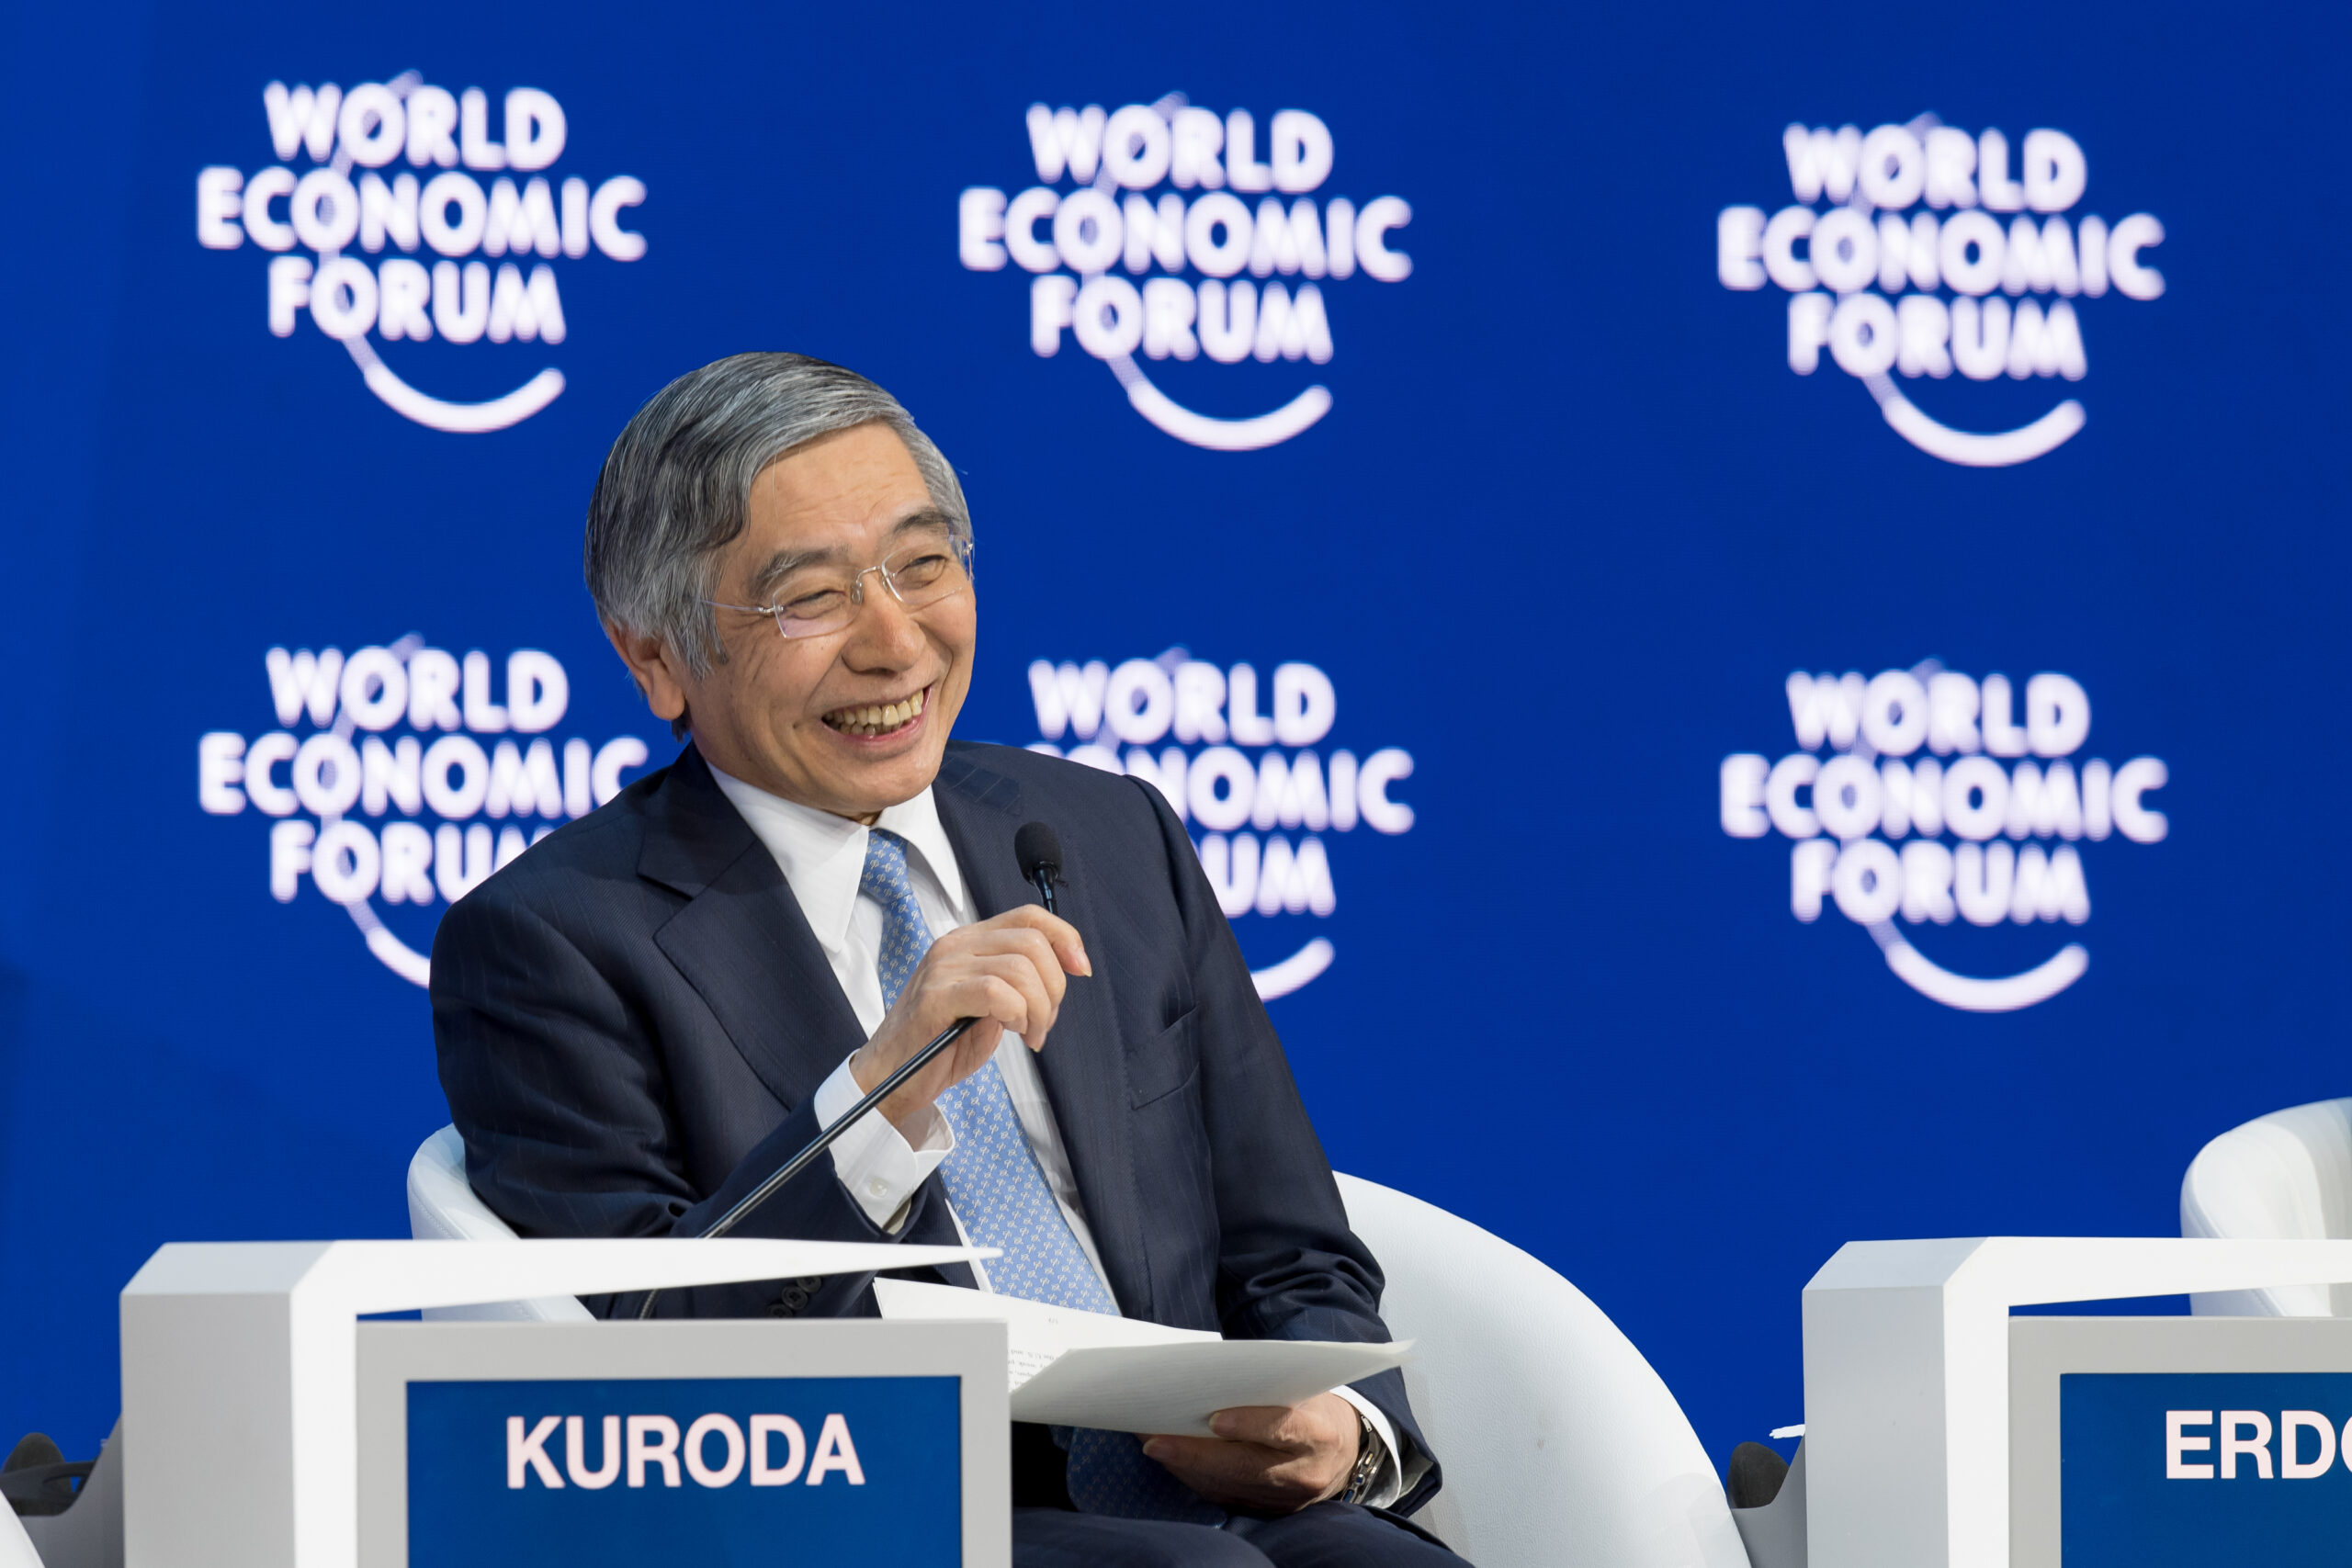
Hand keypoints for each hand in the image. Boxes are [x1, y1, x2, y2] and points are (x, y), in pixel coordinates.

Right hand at [849, 906, 1089, 1134]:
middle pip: (1031, 942)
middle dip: (1055, 987)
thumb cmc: (941, 1044)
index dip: (1065, 937)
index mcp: (969, 941)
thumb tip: (1064, 969)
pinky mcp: (935, 998)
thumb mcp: (991, 1006)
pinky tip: (1012, 1031)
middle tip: (1045, 1023)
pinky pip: (995, 991)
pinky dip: (1017, 1014)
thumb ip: (1019, 983)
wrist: (892, 1080)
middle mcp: (954, 946)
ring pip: (1019, 968)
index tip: (1082, 969)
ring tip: (1029, 1034)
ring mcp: (942, 969)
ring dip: (1039, 1008)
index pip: (1029, 916)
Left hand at [1139, 1392, 1361, 1514]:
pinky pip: (1225, 1495)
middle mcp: (1304, 1471)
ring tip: (1150, 1444)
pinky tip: (1170, 1459)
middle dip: (1195, 1454)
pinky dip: (1194, 1477)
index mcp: (1319, 1434)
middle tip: (1154, 1440)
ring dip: (1184, 1466)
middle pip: (1245, 1466)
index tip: (1213, 1419)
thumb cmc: (1312, 1406)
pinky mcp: (1267, 1510)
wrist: (1342, 1454)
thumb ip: (1268, 1386)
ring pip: (1228, 1485)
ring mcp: (1285, 1498)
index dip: (1249, 1424)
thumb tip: (1206, 1374)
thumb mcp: (1303, 1389)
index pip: (1283, 1429)